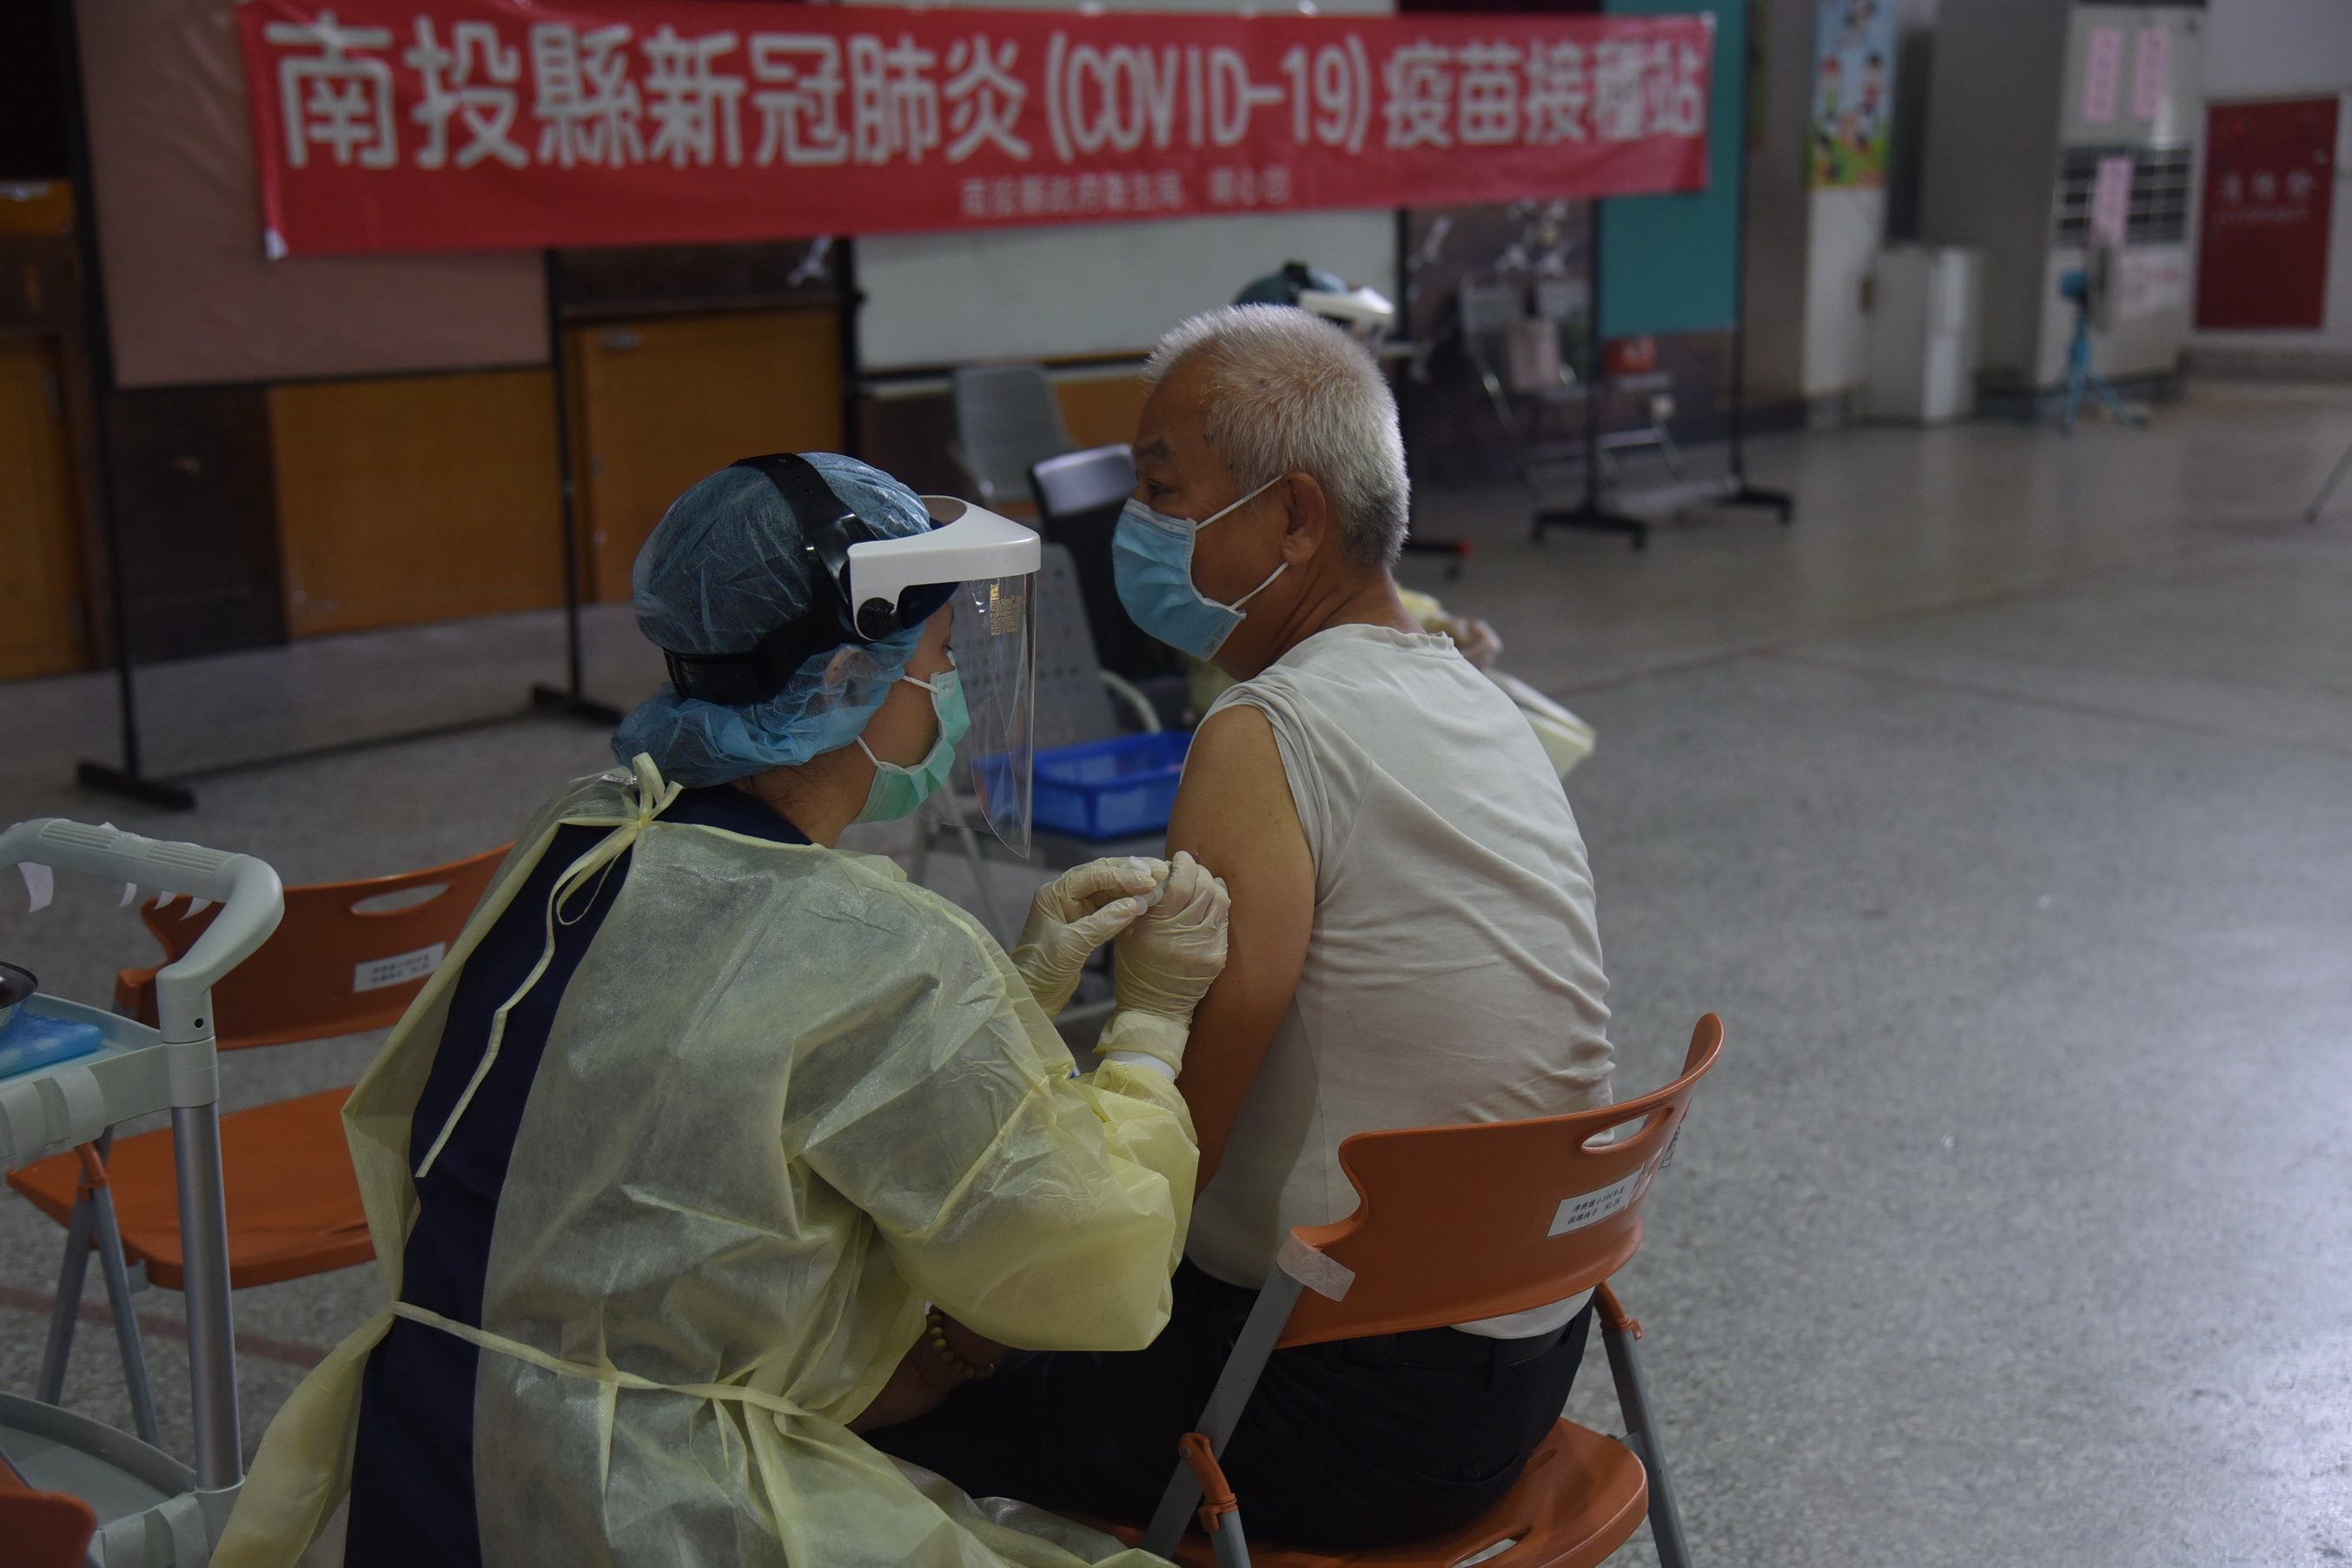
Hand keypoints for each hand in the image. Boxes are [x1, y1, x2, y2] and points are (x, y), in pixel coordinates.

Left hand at [1009, 857, 1166, 1015]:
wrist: (1032, 995)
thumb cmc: (1044, 969)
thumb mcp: (1073, 945)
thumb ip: (1104, 922)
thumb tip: (1136, 904)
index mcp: (1056, 893)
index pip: (1094, 874)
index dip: (1124, 875)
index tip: (1151, 881)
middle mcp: (1066, 895)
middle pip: (1103, 875)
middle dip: (1132, 873)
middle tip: (1162, 872)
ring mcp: (1076, 909)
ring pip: (1109, 890)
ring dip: (1133, 888)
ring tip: (1160, 885)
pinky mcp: (1085, 925)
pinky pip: (1110, 907)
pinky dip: (1128, 905)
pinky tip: (1146, 903)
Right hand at [1099, 851, 1229, 1071]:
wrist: (1154, 1009)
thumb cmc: (1135, 968)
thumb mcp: (1128, 933)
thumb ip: (1144, 903)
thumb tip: (1162, 871)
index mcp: (1156, 927)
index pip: (1179, 882)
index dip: (1183, 863)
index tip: (1180, 857)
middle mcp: (1182, 935)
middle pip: (1203, 887)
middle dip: (1199, 870)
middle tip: (1192, 867)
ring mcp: (1204, 946)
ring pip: (1219, 900)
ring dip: (1211, 885)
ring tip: (1202, 882)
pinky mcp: (1217, 957)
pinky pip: (1224, 920)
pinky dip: (1219, 905)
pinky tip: (1211, 901)